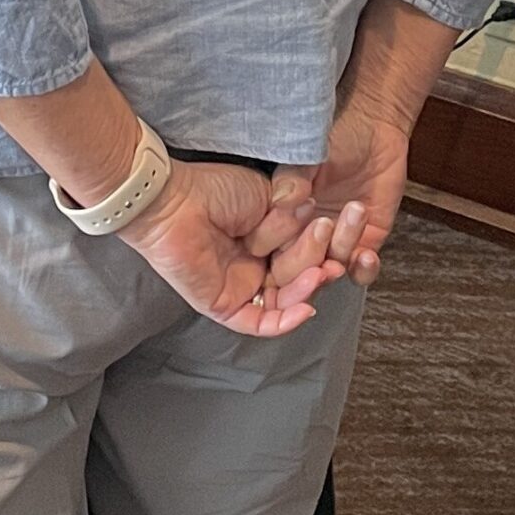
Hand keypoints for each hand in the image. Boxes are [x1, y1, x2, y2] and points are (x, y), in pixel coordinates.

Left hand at [118, 159, 345, 336]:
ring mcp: (241, 287)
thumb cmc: (214, 189)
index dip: (326, 248)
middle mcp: (256, 266)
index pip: (306, 254)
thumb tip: (319, 221)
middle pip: (300, 277)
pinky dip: (286, 322)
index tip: (341, 229)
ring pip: (286, 301)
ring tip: (320, 269)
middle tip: (325, 233)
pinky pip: (260, 324)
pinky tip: (307, 308)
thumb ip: (295, 215)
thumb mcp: (268, 197)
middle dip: (319, 259)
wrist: (173, 199)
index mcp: (267, 241)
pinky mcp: (224, 305)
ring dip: (308, 288)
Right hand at [255, 102, 410, 289]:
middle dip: (308, 258)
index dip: (276, 248)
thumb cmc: (336, 139)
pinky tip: (367, 254)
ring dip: (341, 250)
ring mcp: (332, 244)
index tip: (289, 232)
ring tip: (354, 216)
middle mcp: (301, 236)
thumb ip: (292, 176)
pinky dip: (364, 269)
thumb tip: (283, 198)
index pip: (266, 248)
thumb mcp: (308, 154)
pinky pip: (360, 273)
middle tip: (323, 228)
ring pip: (328, 270)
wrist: (375, 133)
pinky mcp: (363, 245)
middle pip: (294, 270)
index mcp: (279, 217)